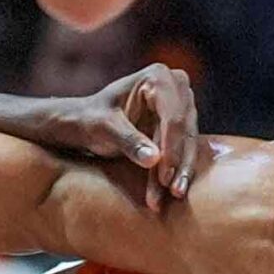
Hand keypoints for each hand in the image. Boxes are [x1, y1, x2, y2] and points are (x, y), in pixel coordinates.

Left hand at [34, 61, 200, 208]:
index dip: (171, 149)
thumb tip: (154, 160)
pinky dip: (177, 170)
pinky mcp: (181, 122)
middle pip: (184, 130)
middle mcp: (175, 85)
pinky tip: (173, 191)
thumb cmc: (90, 119)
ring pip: (187, 142)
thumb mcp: (103, 128)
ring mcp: (182, 103)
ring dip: (180, 171)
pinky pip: (183, 148)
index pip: (172, 118)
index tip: (164, 178)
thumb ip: (128, 141)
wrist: (85, 122)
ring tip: (173, 196)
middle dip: (177, 164)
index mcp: (157, 76)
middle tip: (173, 193)